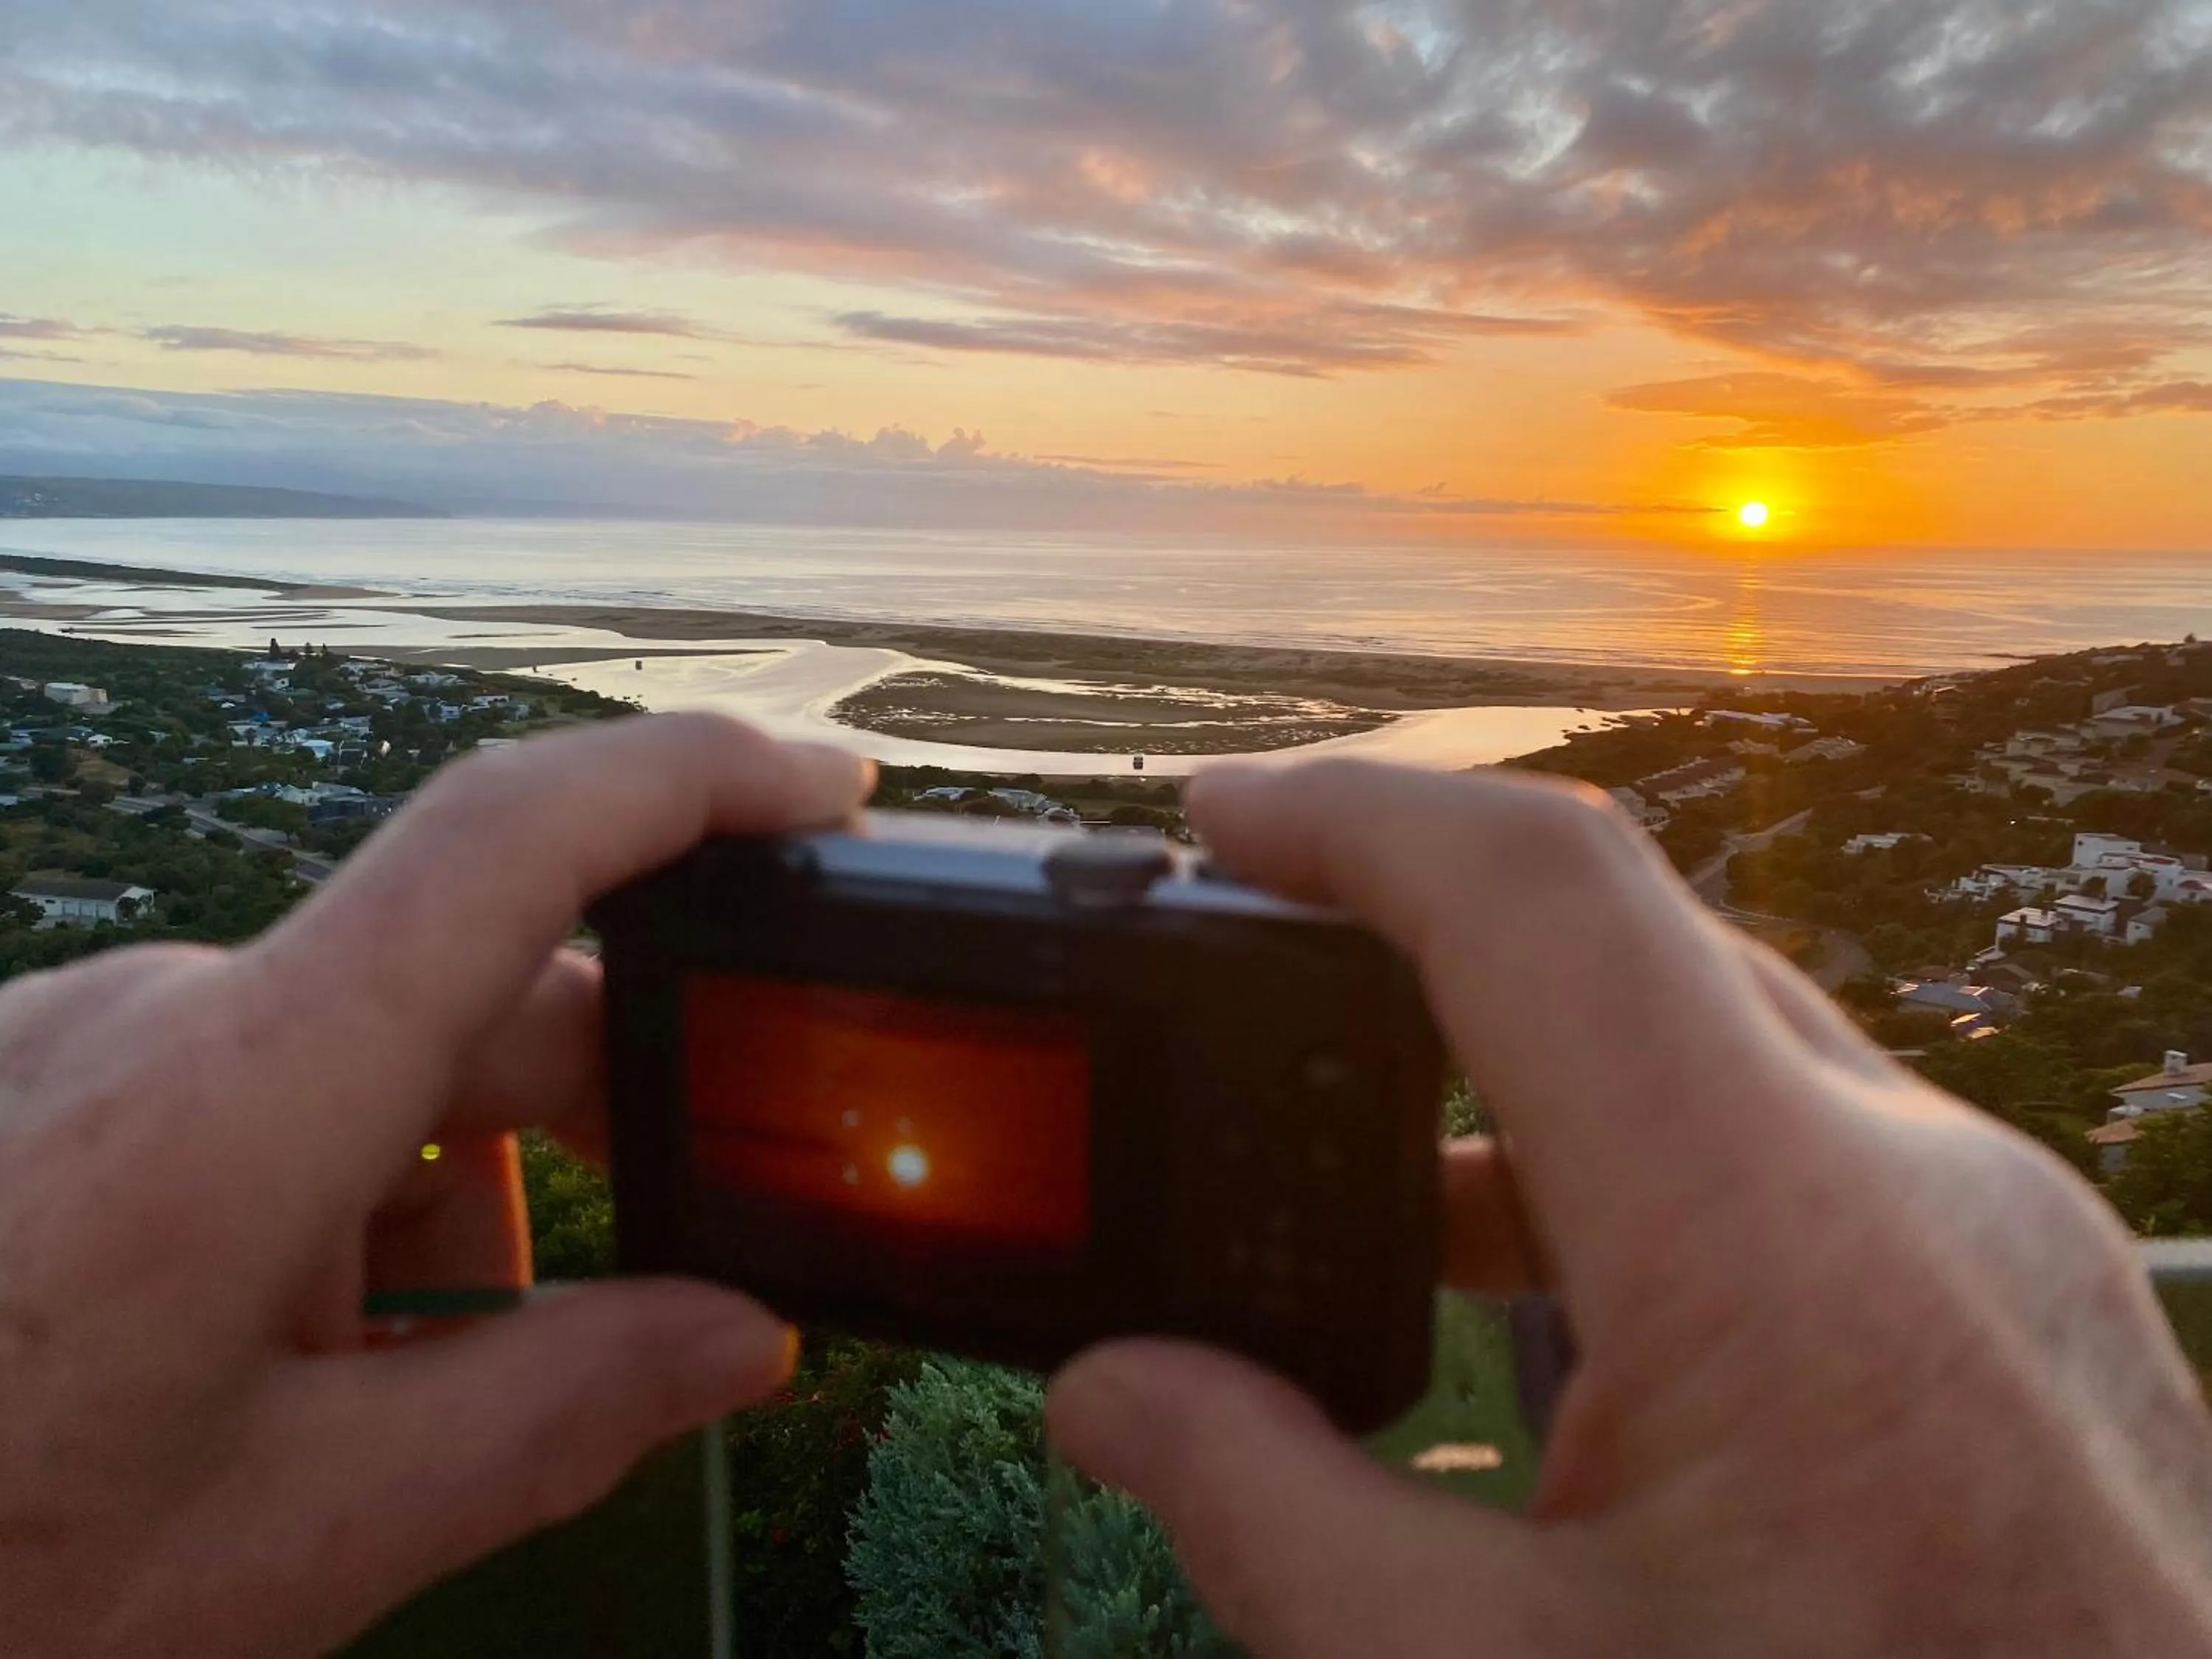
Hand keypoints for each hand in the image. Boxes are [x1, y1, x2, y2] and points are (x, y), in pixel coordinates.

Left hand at [0, 715, 870, 1658]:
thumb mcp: (292, 1543)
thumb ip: (550, 1418)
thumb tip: (739, 1340)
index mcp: (241, 1108)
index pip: (510, 841)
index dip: (692, 779)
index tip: (823, 789)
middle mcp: (162, 1020)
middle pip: (465, 986)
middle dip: (593, 1113)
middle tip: (685, 1256)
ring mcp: (85, 1039)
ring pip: (358, 1058)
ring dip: (440, 1193)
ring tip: (389, 1391)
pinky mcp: (43, 1078)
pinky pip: (249, 1086)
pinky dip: (329, 1195)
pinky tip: (280, 1355)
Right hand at [1049, 763, 2211, 1656]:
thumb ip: (1279, 1527)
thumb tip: (1121, 1398)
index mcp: (1782, 1257)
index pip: (1543, 894)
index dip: (1353, 815)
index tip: (1222, 813)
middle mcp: (1923, 1189)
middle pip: (1631, 946)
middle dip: (1425, 944)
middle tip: (1268, 994)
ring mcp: (2006, 1235)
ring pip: (1728, 1044)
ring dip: (1539, 1079)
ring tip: (1390, 1198)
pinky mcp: (2033, 1300)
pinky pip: (1814, 1147)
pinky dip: (1655, 1165)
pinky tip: (1583, 1306)